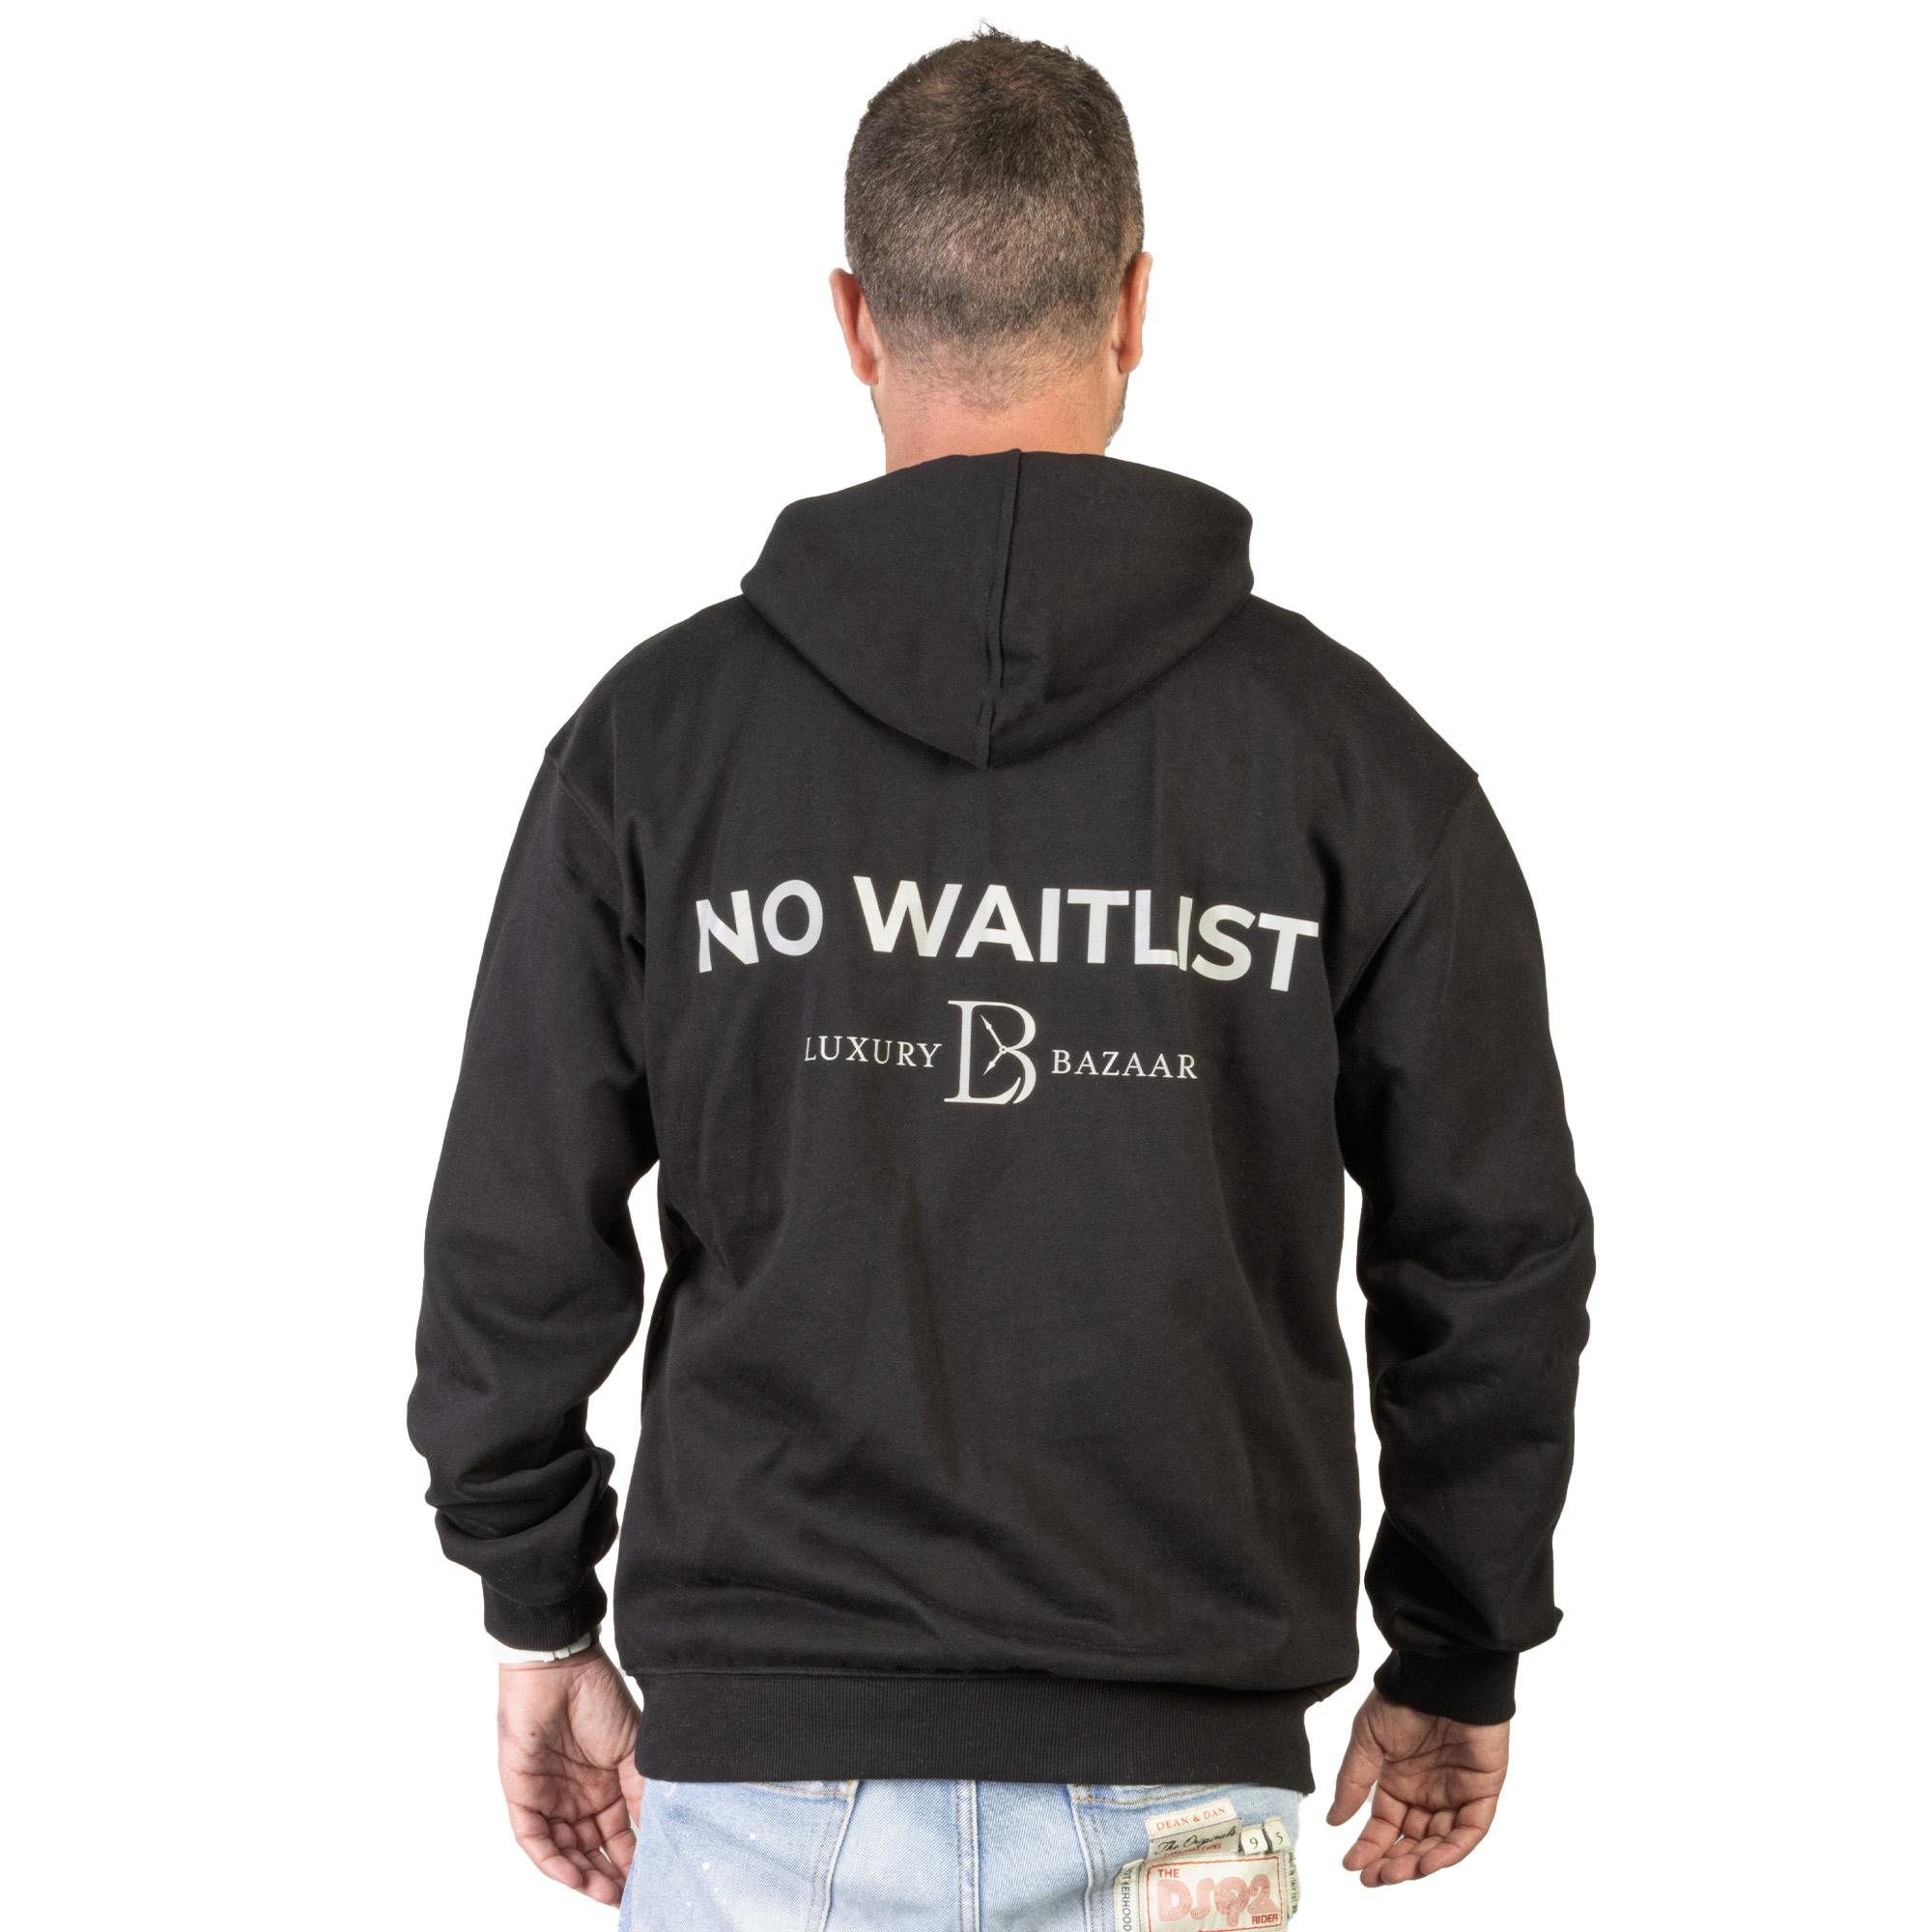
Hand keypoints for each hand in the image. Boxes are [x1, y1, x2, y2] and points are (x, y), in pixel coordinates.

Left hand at [498, 1644, 644, 1905]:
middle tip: (624, 1898)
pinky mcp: (522, 1793)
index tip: (649, 1881)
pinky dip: (552, 1861)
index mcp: (605, 1785)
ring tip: (604, 1894)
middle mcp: (577, 1797)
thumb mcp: (633, 1748)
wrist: (560, 1666)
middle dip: (607, 1878)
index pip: (618, 1834)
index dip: (631, 1860)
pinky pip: (534, 1838)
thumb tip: (659, 1831)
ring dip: (581, 1876)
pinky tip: (574, 1876)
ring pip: (562, 1851)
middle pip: (590, 1850)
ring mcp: (549, 1796)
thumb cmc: (598, 1696)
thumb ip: (641, 1790)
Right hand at [1326, 1690, 1508, 1886]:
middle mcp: (1427, 1793)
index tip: (1353, 1865)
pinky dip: (1451, 1850)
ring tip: (1397, 1873)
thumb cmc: (1402, 1701)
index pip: (1385, 1825)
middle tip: (1375, 1877)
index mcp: (1399, 1781)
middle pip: (1412, 1840)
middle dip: (1393, 1862)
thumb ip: (1353, 1782)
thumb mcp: (1367, 1741)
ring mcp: (1456, 1794)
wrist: (1442, 1678)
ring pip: (1440, 1842)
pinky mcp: (1482, 1792)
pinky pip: (1470, 1830)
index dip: (1370, 1847)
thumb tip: (1334, 1821)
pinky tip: (1428, 1861)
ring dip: (1419, 1862)